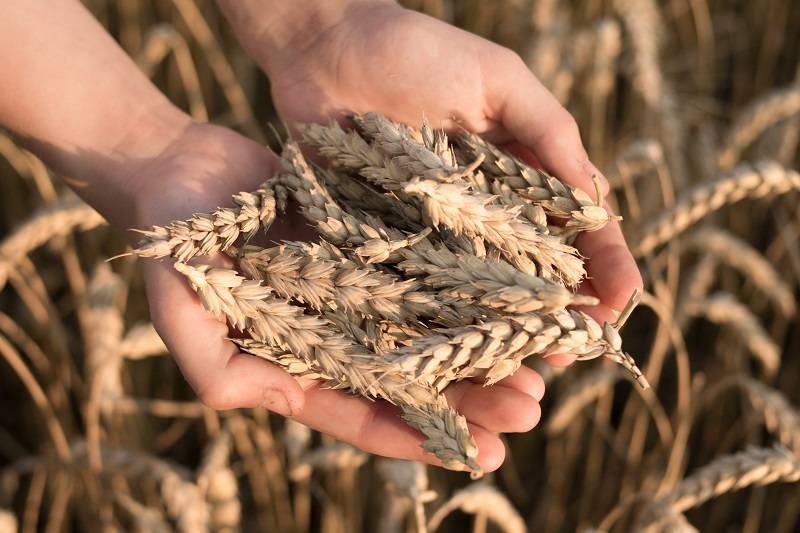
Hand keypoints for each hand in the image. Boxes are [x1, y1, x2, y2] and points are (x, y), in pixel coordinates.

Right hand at [131, 122, 543, 470]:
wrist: (182, 172)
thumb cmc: (173, 245)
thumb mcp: (182, 311)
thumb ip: (214, 366)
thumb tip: (261, 402)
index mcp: (298, 366)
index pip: (367, 412)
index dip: (422, 438)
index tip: (483, 454)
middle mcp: (337, 335)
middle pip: (415, 377)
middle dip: (472, 398)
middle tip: (530, 409)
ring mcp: (357, 290)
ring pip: (430, 328)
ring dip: (481, 349)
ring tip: (538, 365)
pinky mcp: (370, 245)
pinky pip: (424, 271)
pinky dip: (465, 286)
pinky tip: (510, 294)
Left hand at [255, 1, 642, 325]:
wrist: (327, 50)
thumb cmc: (419, 52)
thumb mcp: (498, 80)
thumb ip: (549, 133)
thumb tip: (597, 199)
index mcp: (519, 173)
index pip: (573, 225)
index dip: (602, 263)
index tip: (621, 299)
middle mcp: (482, 211)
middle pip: (532, 271)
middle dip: (560, 312)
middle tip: (577, 350)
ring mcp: (435, 231)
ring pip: (480, 291)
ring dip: (507, 329)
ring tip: (527, 366)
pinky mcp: (385, 241)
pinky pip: (418, 287)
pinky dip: (439, 319)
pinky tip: (457, 351)